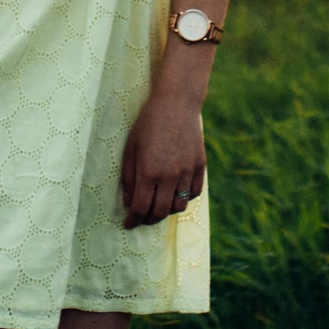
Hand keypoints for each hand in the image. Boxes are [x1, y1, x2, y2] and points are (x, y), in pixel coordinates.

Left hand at [119, 92, 204, 228]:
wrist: (176, 104)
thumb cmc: (148, 124)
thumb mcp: (130, 148)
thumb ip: (129, 177)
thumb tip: (129, 203)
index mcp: (148, 172)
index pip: (141, 208)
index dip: (133, 220)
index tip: (128, 224)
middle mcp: (169, 176)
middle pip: (160, 212)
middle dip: (148, 219)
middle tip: (142, 218)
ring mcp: (187, 172)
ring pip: (178, 206)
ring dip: (166, 211)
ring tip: (158, 205)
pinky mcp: (199, 167)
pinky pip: (193, 194)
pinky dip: (184, 198)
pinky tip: (175, 193)